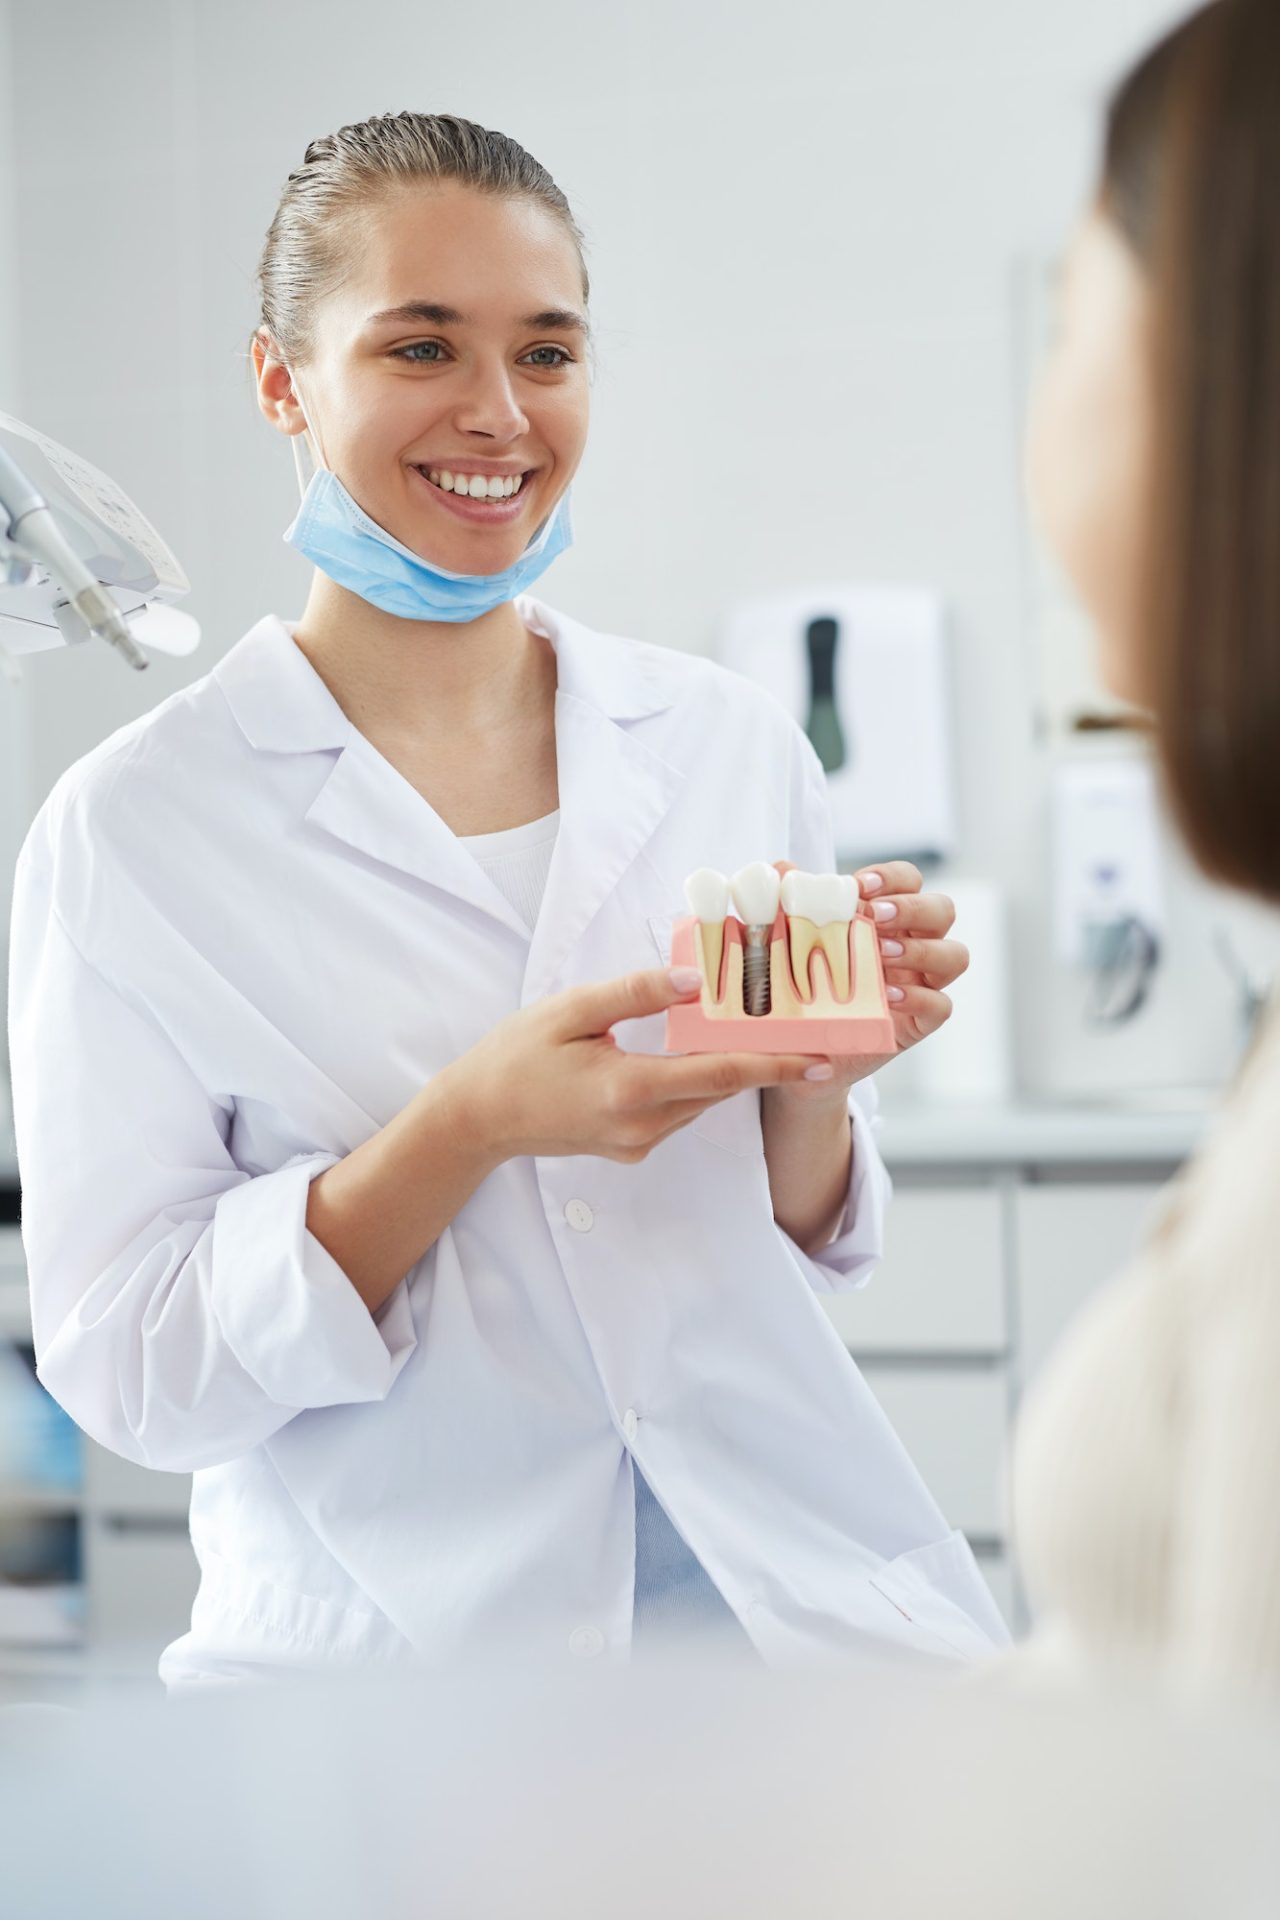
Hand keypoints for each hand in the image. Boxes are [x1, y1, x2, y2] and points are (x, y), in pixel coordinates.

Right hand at [447, 966, 821, 1165]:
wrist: (477, 1118)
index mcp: (629, 1089)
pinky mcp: (631, 1149)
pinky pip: (679, 1112)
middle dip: (766, 1063)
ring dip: (732, 1072)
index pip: (721, 1074)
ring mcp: (637, 1143)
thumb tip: (692, 977)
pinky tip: (702, 1055)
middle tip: (809, 1032)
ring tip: (768, 1036)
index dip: (776, 1066)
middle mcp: (641, 1125)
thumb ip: (633, 992)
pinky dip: (698, 1084)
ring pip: (702, 1101)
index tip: (822, 1061)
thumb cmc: (516, 1056)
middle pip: (721, 1089)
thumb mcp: (570, 1011)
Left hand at [766, 858, 969, 1106]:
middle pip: (943, 909)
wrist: (803, 1046)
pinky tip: (887, 996)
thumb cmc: (807, 988)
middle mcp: (914, 944)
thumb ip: (791, 906)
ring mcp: (922, 983)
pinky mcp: (921, 1022)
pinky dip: (918, 997)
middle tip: (875, 917)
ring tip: (881, 954)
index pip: (910, 881)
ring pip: (954, 955)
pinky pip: (941, 1005)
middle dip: (913, 908)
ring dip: (921, 950)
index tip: (859, 886)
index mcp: (890, 918)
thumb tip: (783, 869)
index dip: (892, 877)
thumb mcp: (794, 947)